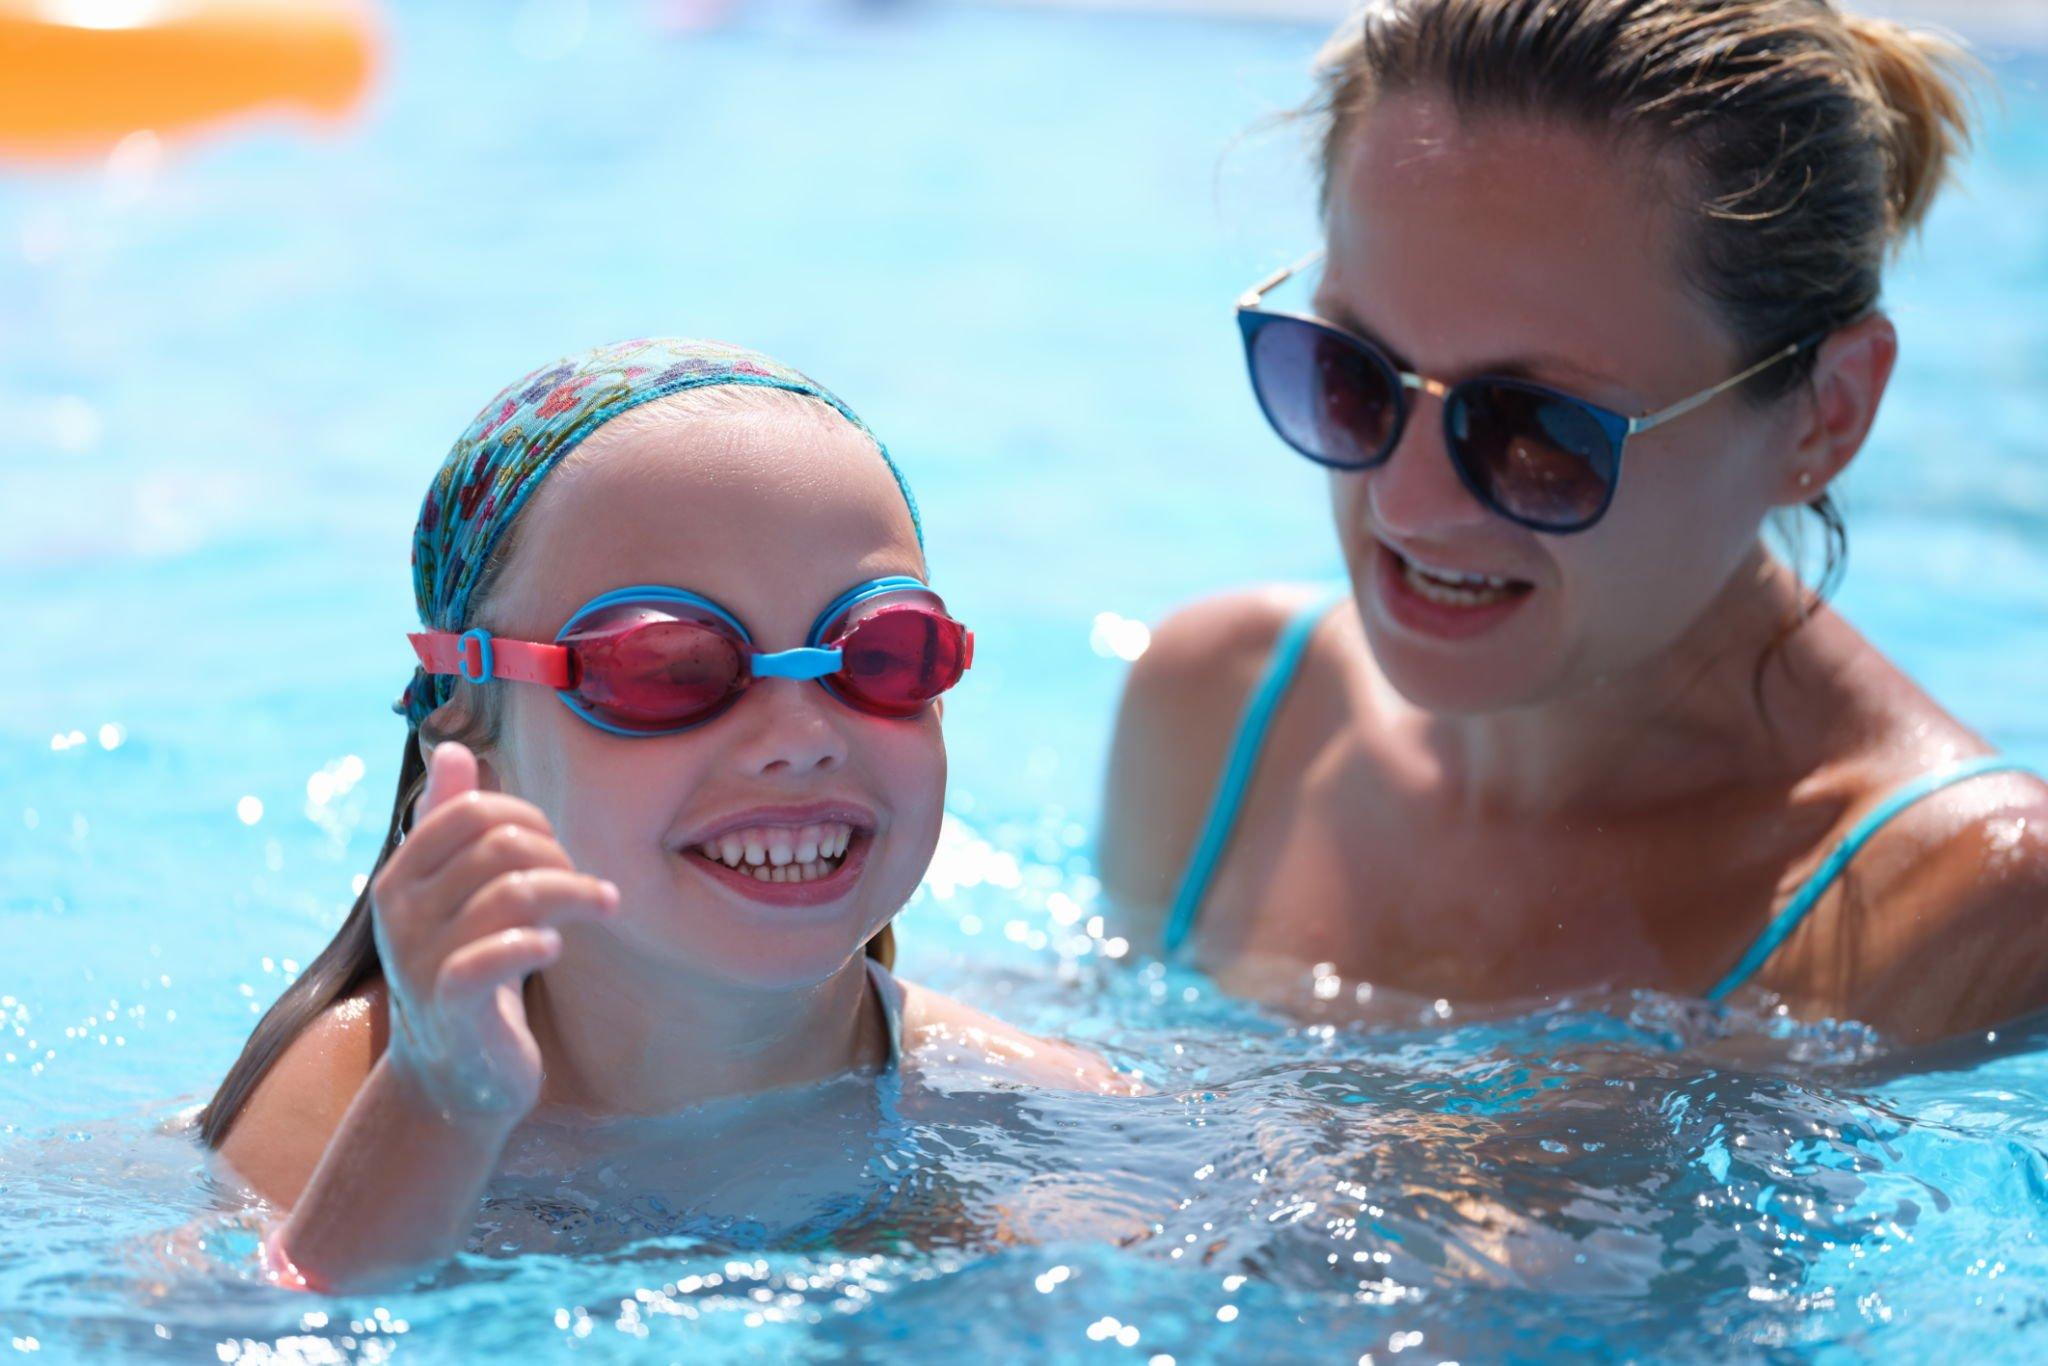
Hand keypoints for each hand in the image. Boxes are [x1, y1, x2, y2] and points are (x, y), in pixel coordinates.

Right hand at [368, 742, 616, 1120]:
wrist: (451, 1076)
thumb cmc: (462, 968)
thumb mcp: (451, 894)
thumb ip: (449, 824)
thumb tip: (453, 748)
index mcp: (400, 877)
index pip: (469, 811)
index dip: (526, 817)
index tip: (556, 849)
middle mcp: (401, 913)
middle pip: (500, 846)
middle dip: (559, 856)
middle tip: (584, 886)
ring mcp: (422, 960)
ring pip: (514, 893)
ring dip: (576, 893)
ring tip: (602, 906)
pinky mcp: (452, 1006)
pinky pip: (496, 956)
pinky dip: (537, 943)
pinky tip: (556, 948)